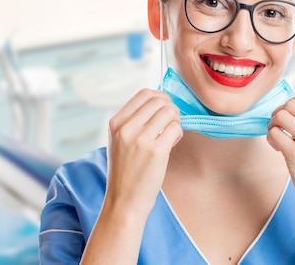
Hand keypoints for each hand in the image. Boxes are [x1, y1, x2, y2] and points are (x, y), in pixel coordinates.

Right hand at [105, 88, 183, 217]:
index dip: (160, 98)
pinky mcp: (156, 151)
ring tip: (169, 136)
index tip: (164, 109)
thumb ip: (135, 121)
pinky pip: (176, 128)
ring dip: (175, 122)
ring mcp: (140, 139)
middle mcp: (126, 128)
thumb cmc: (126, 171)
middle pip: (159, 100)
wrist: (124, 201)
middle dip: (171, 109)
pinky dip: (178, 134)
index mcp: (116, 123)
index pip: (144, 94)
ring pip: (170, 112)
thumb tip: (161, 101)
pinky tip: (170, 145)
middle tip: (170, 124)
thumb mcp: (120, 141)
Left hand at [267, 93, 294, 223]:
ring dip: (272, 125)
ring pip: (280, 115)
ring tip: (277, 139)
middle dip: (279, 113)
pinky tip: (277, 149)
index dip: (290, 105)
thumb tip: (289, 111)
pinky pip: (274, 134)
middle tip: (279, 129)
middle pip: (290, 104)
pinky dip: (271, 139)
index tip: (289, 119)